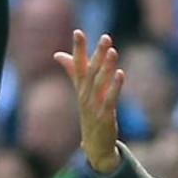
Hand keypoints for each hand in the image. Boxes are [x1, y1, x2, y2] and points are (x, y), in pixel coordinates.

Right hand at [54, 30, 124, 173]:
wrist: (95, 146)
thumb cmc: (89, 115)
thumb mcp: (81, 92)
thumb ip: (72, 71)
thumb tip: (57, 54)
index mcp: (80, 88)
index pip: (77, 65)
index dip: (78, 49)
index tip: (78, 32)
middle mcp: (85, 95)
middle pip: (91, 71)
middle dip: (97, 53)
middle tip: (105, 37)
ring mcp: (94, 106)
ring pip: (100, 83)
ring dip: (106, 67)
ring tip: (113, 51)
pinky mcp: (105, 116)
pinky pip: (110, 99)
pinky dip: (114, 86)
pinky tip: (120, 73)